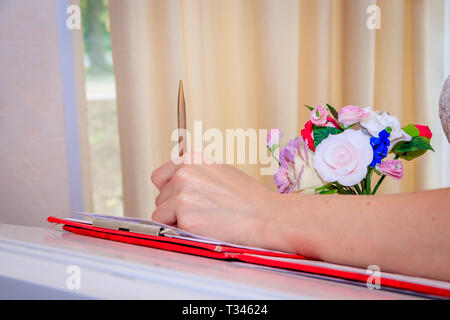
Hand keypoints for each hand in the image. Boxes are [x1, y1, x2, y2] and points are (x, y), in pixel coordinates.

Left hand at [151, 153, 277, 247]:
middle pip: (160, 198)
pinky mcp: (184, 217)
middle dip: (174, 208)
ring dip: (176, 221)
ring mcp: (182, 195)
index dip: (168, 191)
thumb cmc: (248, 198)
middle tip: (201, 212)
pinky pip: (169, 230)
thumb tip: (176, 184)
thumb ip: (196, 174)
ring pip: (161, 214)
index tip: (178, 199)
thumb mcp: (220, 171)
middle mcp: (183, 173)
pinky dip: (182, 232)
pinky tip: (205, 227)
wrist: (265, 216)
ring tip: (204, 219)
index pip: (160, 177)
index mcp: (192, 159)